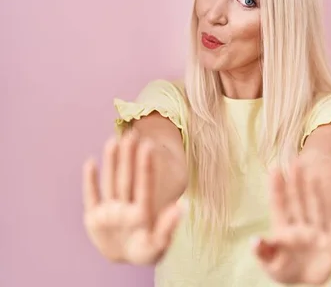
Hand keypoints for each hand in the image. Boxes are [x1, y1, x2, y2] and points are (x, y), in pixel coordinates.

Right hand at [82, 130, 181, 264]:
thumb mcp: (158, 245)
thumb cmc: (145, 251)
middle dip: (129, 157)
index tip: (148, 145)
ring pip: (111, 181)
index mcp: (143, 212)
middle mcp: (126, 206)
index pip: (145, 185)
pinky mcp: (94, 217)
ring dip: (112, 162)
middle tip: (131, 134)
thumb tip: (181, 207)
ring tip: (114, 140)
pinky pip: (92, 196)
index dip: (146, 166)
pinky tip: (90, 163)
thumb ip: (168, 227)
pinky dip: (90, 181)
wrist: (126, 256)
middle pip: (127, 178)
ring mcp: (110, 210)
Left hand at [253, 162, 330, 284]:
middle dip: (295, 182)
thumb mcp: (272, 265)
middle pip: (297, 201)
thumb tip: (254, 241)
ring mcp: (316, 231)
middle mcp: (300, 226)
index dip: (277, 188)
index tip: (274, 170)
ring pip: (313, 205)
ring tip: (309, 170)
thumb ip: (264, 253)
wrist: (311, 280)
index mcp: (283, 231)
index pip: (279, 206)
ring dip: (310, 189)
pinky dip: (327, 203)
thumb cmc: (287, 270)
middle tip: (294, 162)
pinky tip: (324, 187)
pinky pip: (330, 217)